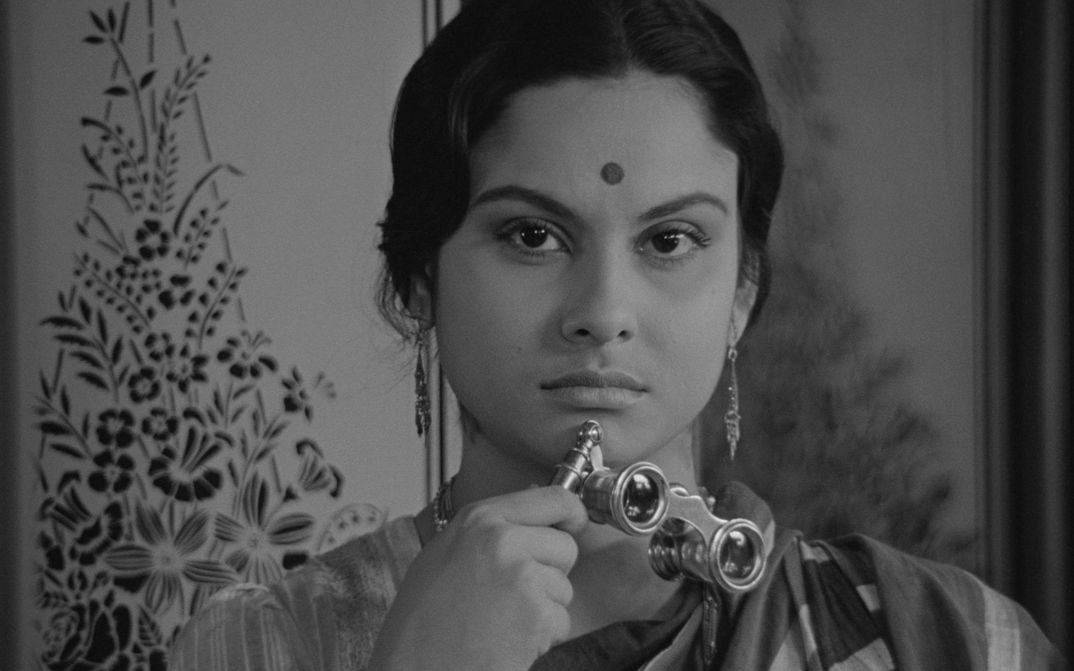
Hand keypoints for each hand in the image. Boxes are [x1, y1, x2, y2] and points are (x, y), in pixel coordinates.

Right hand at [369, 486, 587, 669]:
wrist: (416, 668)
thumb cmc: (422, 620)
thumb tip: (534, 510)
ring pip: (564, 587)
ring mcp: (522, 575)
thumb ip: (490, 530)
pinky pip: (561, 620)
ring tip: (502, 621)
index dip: (570, 513)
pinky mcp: (536, 613)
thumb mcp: (445, 554)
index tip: (574, 523)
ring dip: (543, 608)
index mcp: (479, 519)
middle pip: (565, 546)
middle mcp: (503, 539)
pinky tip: (507, 640)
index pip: (553, 497)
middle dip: (551, 572)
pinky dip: (542, 637)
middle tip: (514, 595)